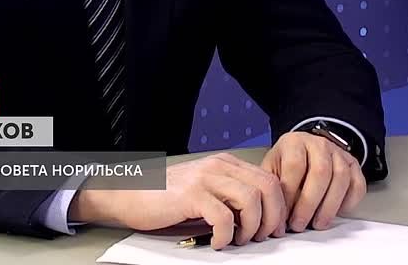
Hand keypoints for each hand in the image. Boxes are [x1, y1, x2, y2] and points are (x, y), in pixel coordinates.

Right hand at [69, 153, 285, 249]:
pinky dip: (225, 234)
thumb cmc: (165, 198)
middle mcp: (219, 166)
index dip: (279, 207)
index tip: (276, 228)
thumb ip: (230, 197)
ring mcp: (205, 178)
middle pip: (267, 187)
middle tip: (263, 237)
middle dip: (272, 217)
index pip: (269, 180)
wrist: (128, 193)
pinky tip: (217, 242)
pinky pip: (223, 216)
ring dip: (252, 227)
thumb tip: (260, 220)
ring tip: (239, 240)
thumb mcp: (205, 190)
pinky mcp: (191, 195)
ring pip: (251, 200)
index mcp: (226, 164)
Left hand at [260, 131, 366, 232]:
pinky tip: (337, 212)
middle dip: (309, 204)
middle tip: (300, 224)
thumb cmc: (286, 164)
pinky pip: (358, 184)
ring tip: (318, 223)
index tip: (285, 214)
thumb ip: (273, 192)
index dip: (289, 194)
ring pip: (341, 177)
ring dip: (329, 206)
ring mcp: (338, 153)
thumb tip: (277, 222)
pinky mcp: (353, 164)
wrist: (304, 152)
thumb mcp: (272, 171)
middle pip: (320, 172)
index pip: (295, 165)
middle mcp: (319, 144)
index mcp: (294, 142)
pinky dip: (350, 202)